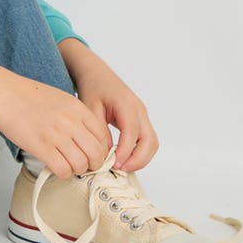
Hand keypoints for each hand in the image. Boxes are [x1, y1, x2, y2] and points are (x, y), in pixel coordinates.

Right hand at [0, 74, 111, 180]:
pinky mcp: (42, 147)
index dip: (102, 151)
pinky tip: (56, 167)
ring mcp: (57, 135)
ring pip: (81, 165)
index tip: (96, 156)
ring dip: (77, 170)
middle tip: (85, 165)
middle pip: (96, 154)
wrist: (4, 94)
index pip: (103, 137)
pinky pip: (63, 169)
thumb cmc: (27, 96)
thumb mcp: (60, 98)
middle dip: (93, 164)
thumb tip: (87, 138)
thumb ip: (76, 116)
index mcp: (77, 109)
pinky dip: (63, 173)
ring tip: (68, 165)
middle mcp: (71, 122)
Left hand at [58, 39, 158, 172]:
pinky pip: (147, 139)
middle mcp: (139, 109)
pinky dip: (140, 151)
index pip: (132, 133)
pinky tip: (124, 158)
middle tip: (120, 170)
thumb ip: (98, 129)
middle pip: (150, 141)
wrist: (95, 73)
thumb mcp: (89, 107)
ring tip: (122, 167)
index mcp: (126, 104)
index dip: (126, 152)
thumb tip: (106, 152)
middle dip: (138, 159)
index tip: (114, 164)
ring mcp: (142, 114)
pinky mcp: (140, 119)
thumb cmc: (92, 87)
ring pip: (152, 142)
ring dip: (141, 158)